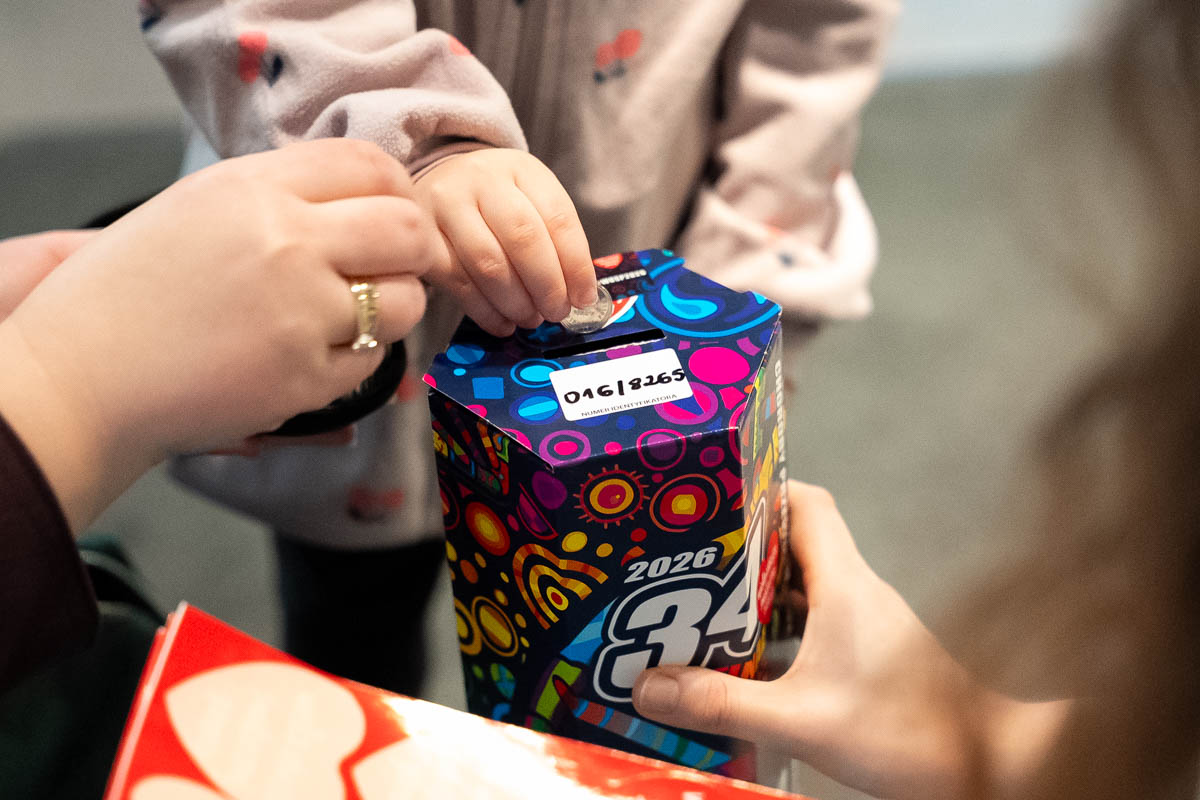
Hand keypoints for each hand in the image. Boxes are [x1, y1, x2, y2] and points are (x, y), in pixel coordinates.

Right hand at [0, 138, 436, 529]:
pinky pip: (372, 361)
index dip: (398, 190)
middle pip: (408, 230)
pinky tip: (311, 353)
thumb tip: (364, 193)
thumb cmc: (129, 289)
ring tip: (352, 313)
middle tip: (399, 265)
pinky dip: (354, 358)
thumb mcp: (198, 205)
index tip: (395, 211)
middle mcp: (286, 241)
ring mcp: (300, 313)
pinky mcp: (305, 378)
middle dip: (417, 249)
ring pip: (403, 301)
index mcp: (254, 188)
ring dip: (391, 307)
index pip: (370, 164)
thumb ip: (281, 192)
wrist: (80, 376)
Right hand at [414, 148, 596, 335]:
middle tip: (557, 313)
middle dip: (547, 286)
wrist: (440, 179)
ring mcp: (447, 204)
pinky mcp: (422, 235)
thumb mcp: (531, 200)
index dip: (576, 265)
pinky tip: (502, 323)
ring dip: (516, 302)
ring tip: (530, 318)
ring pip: (488, 263)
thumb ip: (555, 241)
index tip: (584, 298)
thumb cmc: (496, 200)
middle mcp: (482, 180)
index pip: (558, 217)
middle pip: (523, 238)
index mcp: (522, 169)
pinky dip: (485, 311)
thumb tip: (579, 296)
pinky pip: (457, 281)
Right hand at [632, 481, 1066, 799]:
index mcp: (845, 583)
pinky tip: (745, 661)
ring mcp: (866, 622)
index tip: (711, 499)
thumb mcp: (800, 719)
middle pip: (794, 542)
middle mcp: (857, 591)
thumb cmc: (907, 733)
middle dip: (739, 548)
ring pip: (803, 586)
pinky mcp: (869, 652)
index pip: (806, 503)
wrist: (985, 766)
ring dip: (756, 594)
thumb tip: (648, 687)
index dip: (761, 490)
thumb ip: (722, 703)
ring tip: (701, 609)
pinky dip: (778, 632)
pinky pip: (814, 623)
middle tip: (687, 562)